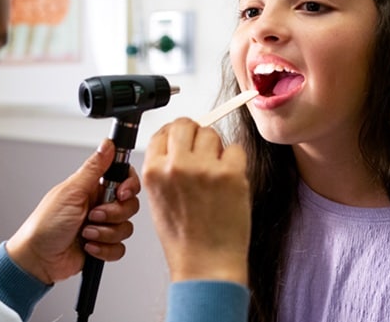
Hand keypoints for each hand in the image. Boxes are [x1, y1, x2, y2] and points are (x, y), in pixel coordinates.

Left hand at [6, 138, 139, 284]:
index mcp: (92, 187)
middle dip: (114, 214)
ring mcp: (101, 226)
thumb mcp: (71, 191)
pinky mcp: (102, 245)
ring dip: (105, 233)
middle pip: (129, 205)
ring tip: (86, 233)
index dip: (129, 186)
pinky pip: (119, 248)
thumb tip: (108, 144)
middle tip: (93, 215)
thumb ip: (94, 168)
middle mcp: (99, 205)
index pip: (123, 178)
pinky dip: (104, 249)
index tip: (122, 193)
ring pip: (126, 228)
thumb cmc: (45, 224)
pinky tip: (88, 247)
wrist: (38, 259)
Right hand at [142, 117, 249, 284]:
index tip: (184, 139)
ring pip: (211, 134)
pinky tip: (230, 181)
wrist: (206, 264)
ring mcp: (203, 168)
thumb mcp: (158, 200)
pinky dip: (236, 161)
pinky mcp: (230, 174)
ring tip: (216, 174)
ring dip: (216, 148)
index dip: (175, 134)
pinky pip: (236, 149)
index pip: (162, 132)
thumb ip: (164, 169)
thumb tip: (180, 144)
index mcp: (153, 171)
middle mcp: (175, 166)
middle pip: (185, 125)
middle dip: (195, 133)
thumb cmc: (184, 239)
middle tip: (203, 150)